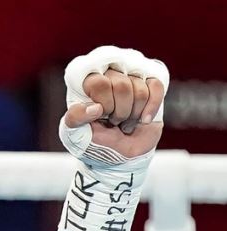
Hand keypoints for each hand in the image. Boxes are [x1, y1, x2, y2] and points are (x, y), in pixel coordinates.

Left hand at [61, 46, 167, 162]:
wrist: (120, 155)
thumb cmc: (95, 142)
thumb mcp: (75, 134)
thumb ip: (76, 117)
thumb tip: (96, 107)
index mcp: (88, 83)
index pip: (98, 82)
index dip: (104, 104)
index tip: (101, 116)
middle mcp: (109, 74)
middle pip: (122, 85)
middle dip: (120, 112)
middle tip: (114, 122)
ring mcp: (132, 77)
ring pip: (140, 88)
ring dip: (133, 114)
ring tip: (125, 122)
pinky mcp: (151, 83)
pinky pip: (156, 87)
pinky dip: (150, 108)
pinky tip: (143, 120)